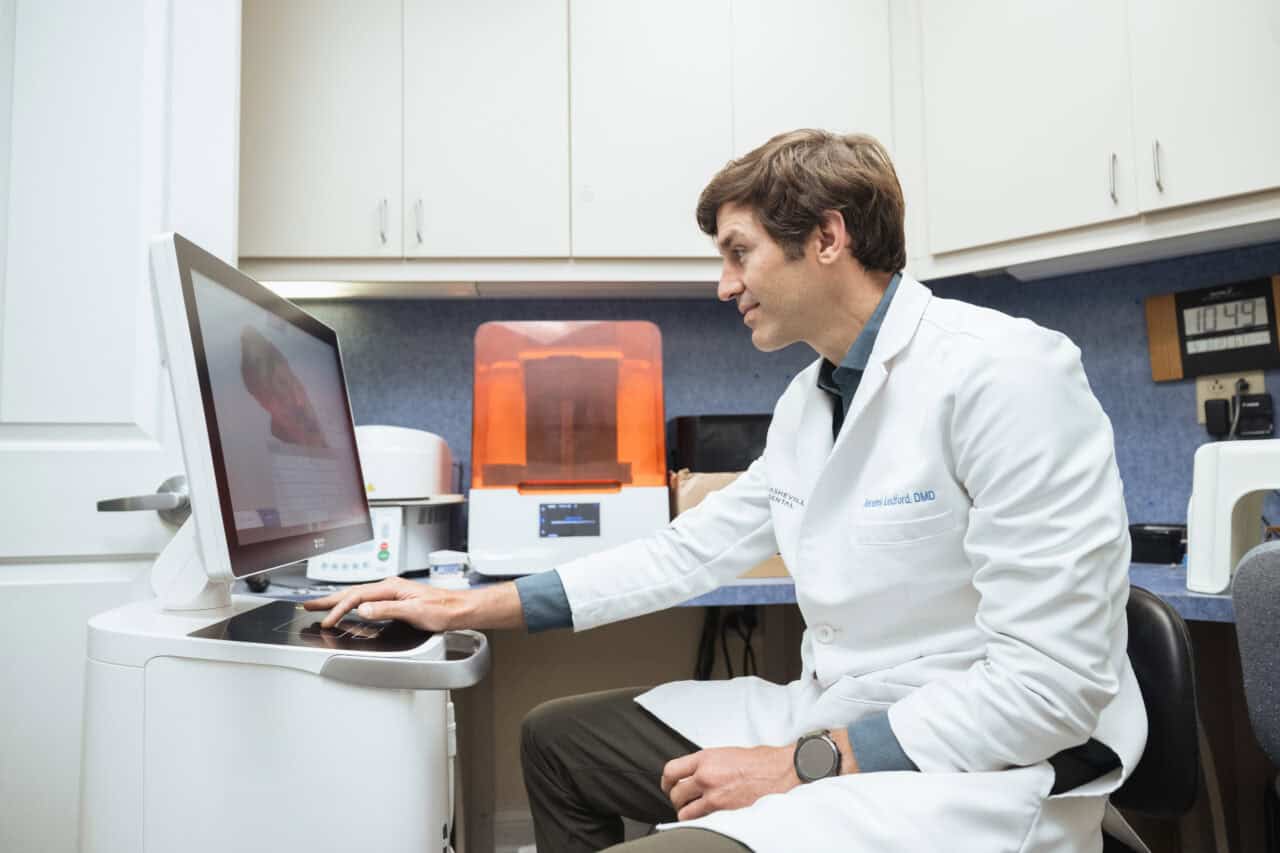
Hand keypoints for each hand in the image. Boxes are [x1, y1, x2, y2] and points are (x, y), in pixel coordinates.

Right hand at [302, 577, 464, 630]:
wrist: (460, 610)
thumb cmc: (443, 610)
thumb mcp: (414, 612)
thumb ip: (387, 610)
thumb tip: (363, 609)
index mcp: (391, 587)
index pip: (357, 597)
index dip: (339, 609)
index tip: (328, 622)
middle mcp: (390, 587)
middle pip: (353, 593)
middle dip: (329, 600)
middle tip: (309, 606)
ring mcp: (393, 593)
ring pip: (358, 596)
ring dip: (339, 602)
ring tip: (322, 607)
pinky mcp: (396, 600)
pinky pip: (367, 601)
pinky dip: (352, 605)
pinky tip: (350, 609)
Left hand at [660, 746, 799, 820]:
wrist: (780, 771)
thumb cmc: (759, 761)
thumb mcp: (726, 753)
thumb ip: (706, 763)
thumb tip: (694, 774)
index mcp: (705, 758)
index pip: (671, 770)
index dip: (665, 781)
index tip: (668, 786)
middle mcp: (706, 776)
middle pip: (675, 793)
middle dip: (676, 799)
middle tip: (682, 801)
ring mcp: (715, 795)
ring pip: (684, 812)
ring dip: (686, 813)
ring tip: (693, 811)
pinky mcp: (725, 811)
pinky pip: (702, 821)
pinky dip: (701, 821)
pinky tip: (707, 818)